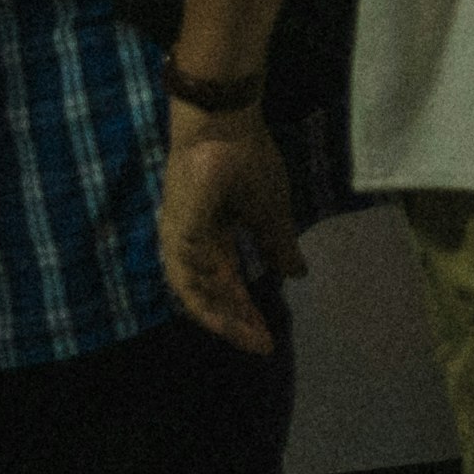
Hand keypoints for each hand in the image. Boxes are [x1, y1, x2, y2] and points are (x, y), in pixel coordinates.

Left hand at [160, 103, 302, 355]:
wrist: (225, 128)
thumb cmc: (248, 161)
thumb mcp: (272, 211)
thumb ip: (278, 244)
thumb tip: (296, 274)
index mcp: (215, 239)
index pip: (229, 285)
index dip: (249, 311)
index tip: (271, 335)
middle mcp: (194, 247)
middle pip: (213, 297)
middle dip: (238, 323)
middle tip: (263, 345)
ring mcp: (181, 242)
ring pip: (197, 294)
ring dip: (223, 318)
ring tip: (249, 335)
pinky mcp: (176, 233)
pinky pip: (186, 277)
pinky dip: (205, 296)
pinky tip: (229, 311)